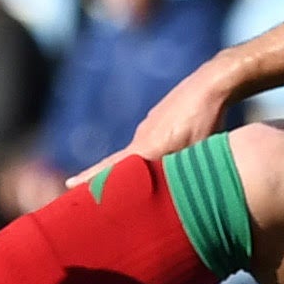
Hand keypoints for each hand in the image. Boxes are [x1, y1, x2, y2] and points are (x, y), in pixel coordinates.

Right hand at [71, 55, 237, 190]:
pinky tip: (159, 165)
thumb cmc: (209, 119)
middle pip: (118, 163)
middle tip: (87, 191)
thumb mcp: (195, 154)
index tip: (68, 185)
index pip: (112, 167)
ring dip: (131, 170)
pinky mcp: (162, 120)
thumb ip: (179, 175)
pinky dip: (147, 157)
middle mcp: (143, 135)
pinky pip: (150, 143)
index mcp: (147, 146)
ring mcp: (151, 125)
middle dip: (105, 179)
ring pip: (137, 154)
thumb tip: (172, 201)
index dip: (91, 179)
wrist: (215, 82)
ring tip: (128, 186)